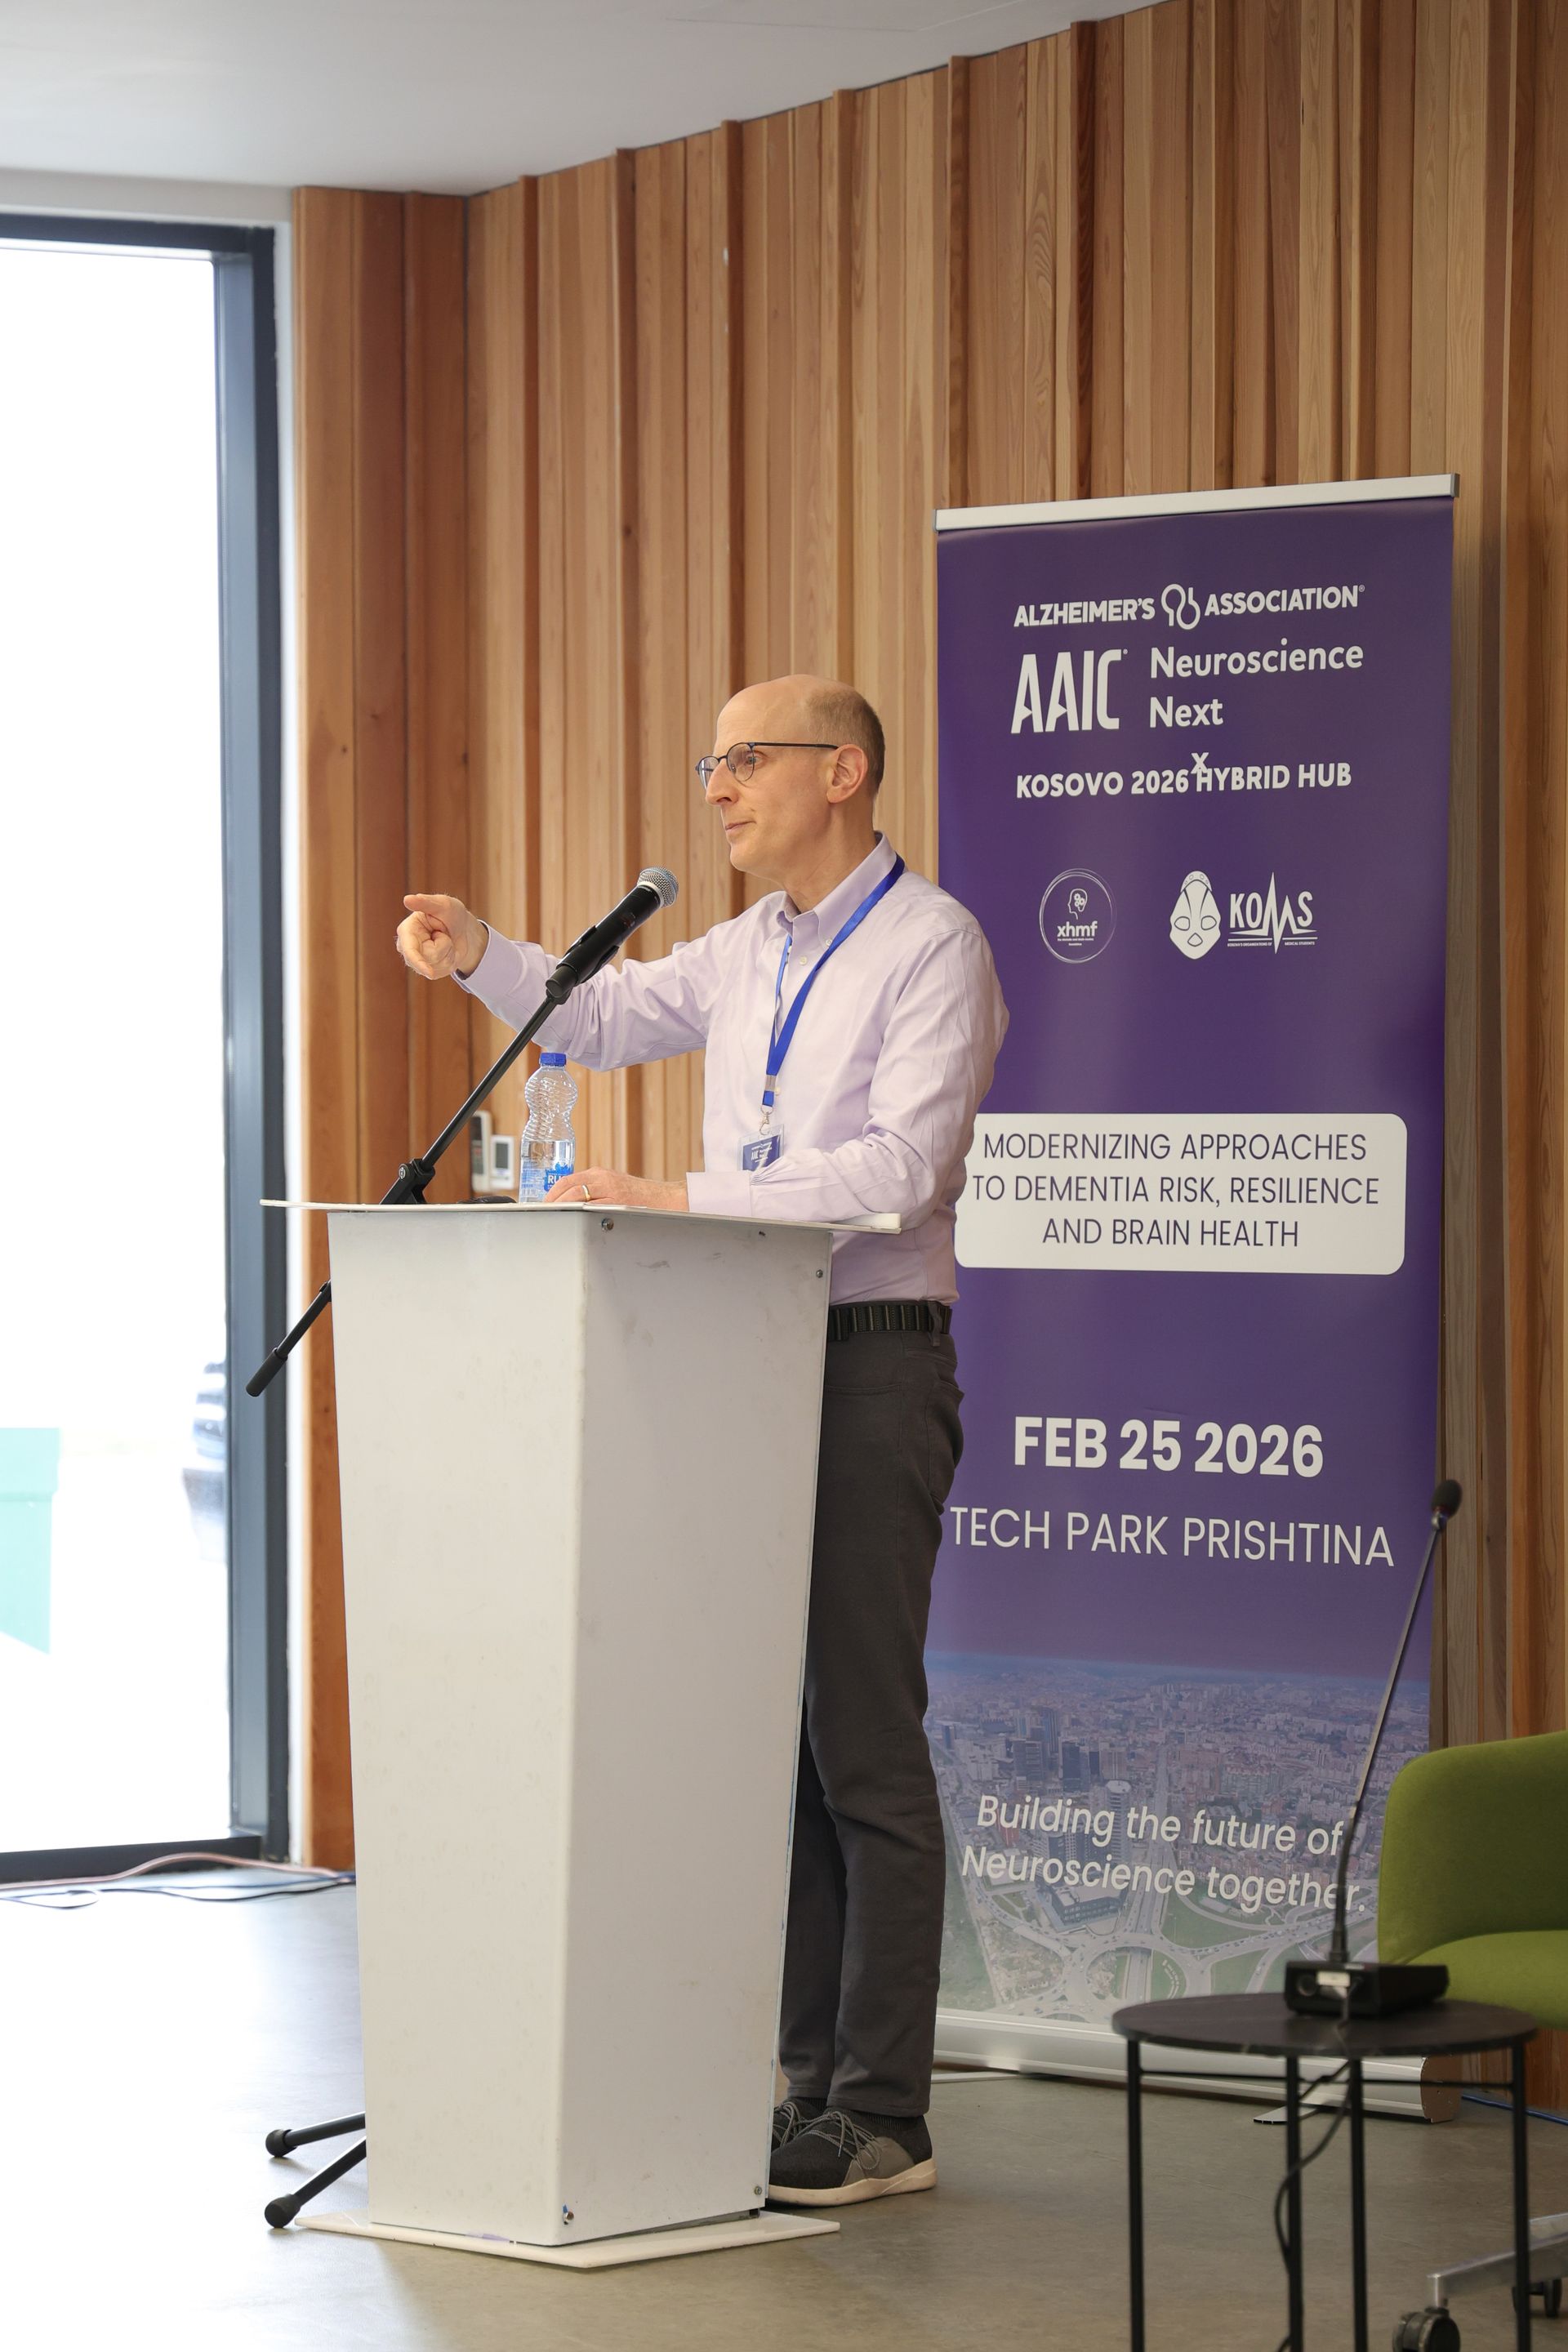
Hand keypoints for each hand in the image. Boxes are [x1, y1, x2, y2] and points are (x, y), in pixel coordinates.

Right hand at [398, 893, 487, 979]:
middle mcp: (407, 947)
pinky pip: (442, 972)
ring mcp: (416, 960)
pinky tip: (447, 950)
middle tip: (444, 932)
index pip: (410, 951)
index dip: (419, 962)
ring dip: (448, 953)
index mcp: (407, 930)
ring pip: (436, 967)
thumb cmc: (452, 913)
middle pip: (428, 960)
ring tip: (445, 940)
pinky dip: (450, 961)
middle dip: (444, 948)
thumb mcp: (443, 904)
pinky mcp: (427, 969)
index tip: (430, 973)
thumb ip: (426, 903)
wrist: (463, 929)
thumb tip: (407, 899)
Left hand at [544, 1167, 688, 1211]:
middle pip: (568, 1186)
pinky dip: (579, 1211)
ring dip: (562, 1206)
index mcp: (599, 1173)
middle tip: (544, 1211)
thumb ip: (593, 1190)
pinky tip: (572, 1219)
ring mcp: (610, 1189)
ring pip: (577, 1195)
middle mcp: (603, 1178)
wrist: (665, 1198)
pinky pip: (593, 1206)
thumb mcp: (613, 1186)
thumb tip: (569, 1202)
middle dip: (552, 1200)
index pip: (567, 1179)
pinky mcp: (618, 1201)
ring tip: (554, 1216)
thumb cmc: (639, 1196)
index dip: (552, 1192)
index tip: (543, 1203)